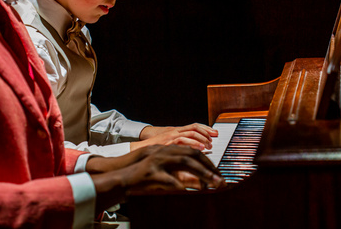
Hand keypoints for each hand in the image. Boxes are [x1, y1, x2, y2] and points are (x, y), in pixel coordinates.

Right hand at [90, 145, 224, 213]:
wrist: (120, 178)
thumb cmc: (143, 178)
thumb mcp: (164, 175)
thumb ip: (180, 176)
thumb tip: (198, 183)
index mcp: (169, 150)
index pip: (193, 152)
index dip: (208, 162)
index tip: (218, 174)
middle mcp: (165, 152)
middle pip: (192, 155)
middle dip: (208, 168)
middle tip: (220, 181)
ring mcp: (157, 160)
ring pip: (184, 162)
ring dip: (200, 173)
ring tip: (211, 185)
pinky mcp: (150, 172)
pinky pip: (167, 178)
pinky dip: (179, 183)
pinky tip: (188, 190)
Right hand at [134, 123, 218, 150]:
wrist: (137, 149)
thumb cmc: (153, 149)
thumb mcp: (168, 146)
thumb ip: (180, 146)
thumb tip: (193, 151)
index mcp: (176, 131)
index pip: (194, 126)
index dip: (205, 128)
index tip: (214, 133)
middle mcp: (174, 131)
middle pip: (194, 128)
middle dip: (206, 133)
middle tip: (213, 140)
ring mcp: (171, 136)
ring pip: (190, 133)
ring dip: (201, 139)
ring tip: (208, 145)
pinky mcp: (167, 143)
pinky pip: (183, 141)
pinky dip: (193, 144)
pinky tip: (199, 149)